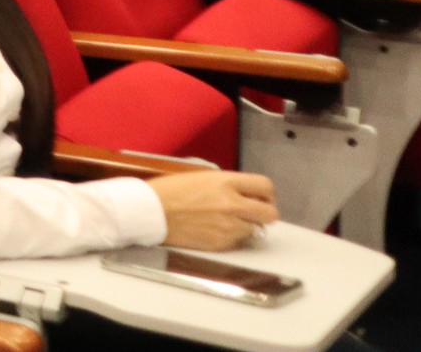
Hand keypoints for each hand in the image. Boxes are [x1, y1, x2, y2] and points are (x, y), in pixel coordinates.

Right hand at [150, 171, 277, 251]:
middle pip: (270, 213)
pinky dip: (231, 238)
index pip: (266, 187)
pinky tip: (214, 230)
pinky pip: (238, 242)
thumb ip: (228, 185)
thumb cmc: (169, 191)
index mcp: (226, 182)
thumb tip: (247, 196)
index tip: (262, 198)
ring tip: (227, 222)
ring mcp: (228, 225)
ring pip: (256, 230)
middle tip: (253, 214)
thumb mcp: (201, 178)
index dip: (267, 194)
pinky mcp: (221, 243)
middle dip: (264, 213)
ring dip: (246, 227)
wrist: (149, 211)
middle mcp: (232, 203)